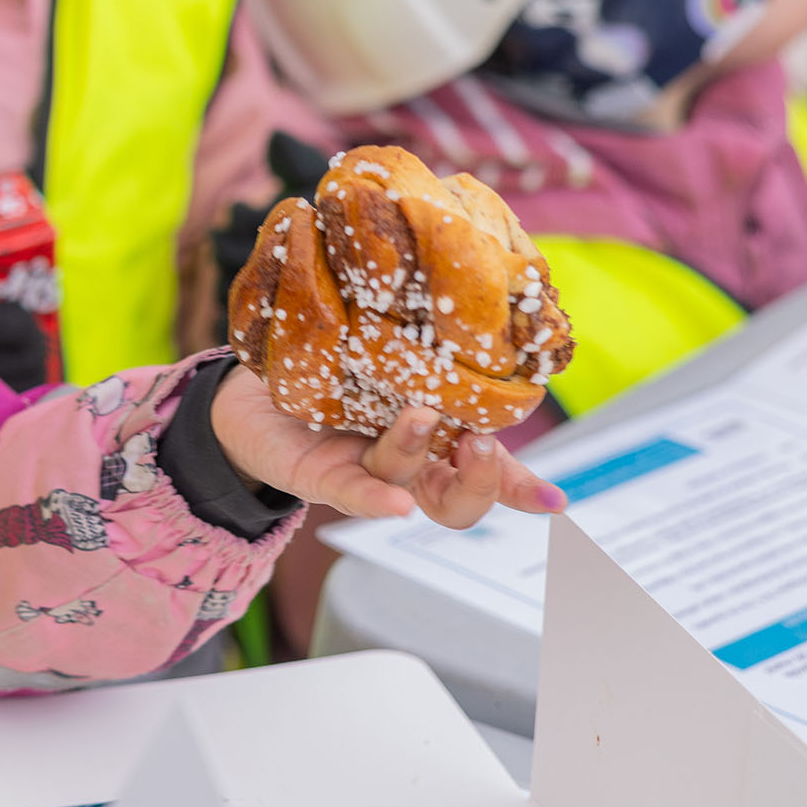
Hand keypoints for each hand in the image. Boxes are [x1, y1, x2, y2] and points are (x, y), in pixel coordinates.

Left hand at [208, 366, 564, 527]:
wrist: (250, 392)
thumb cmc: (331, 368)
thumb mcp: (391, 356)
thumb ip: (434, 344)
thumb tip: (486, 300)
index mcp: (434, 437)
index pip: (488, 468)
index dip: (522, 488)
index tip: (556, 503)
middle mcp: (407, 462)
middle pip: (458, 499)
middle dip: (483, 479)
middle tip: (481, 442)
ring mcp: (366, 472)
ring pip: (409, 480)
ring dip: (419, 448)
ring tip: (420, 414)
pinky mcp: (320, 477)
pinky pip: (352, 492)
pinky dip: (376, 500)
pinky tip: (396, 506)